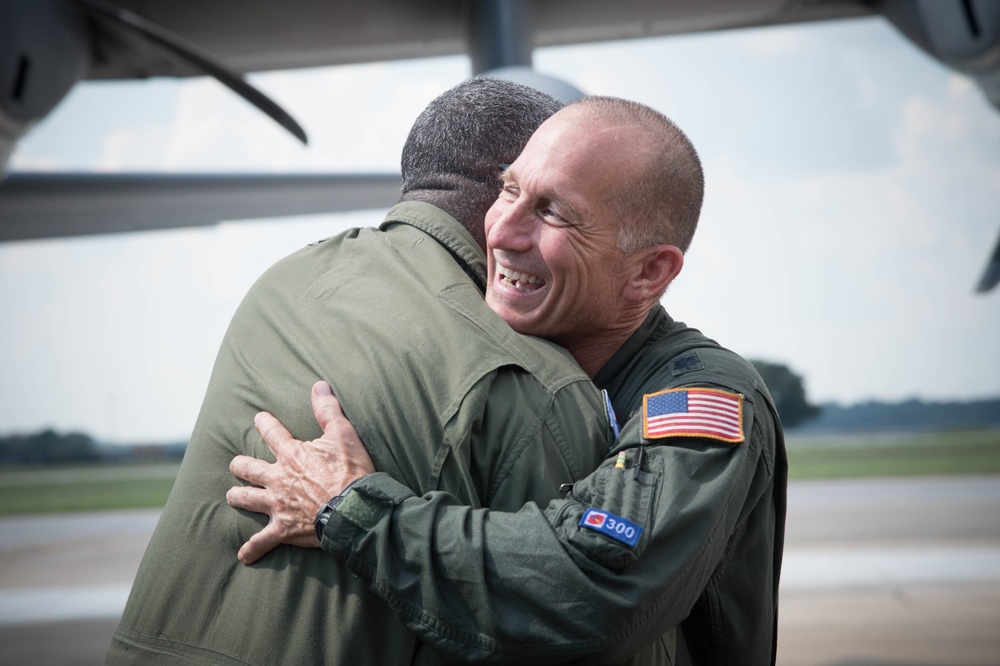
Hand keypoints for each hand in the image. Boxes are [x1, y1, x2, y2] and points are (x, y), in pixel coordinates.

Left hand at [226, 380, 375, 563]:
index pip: (271, 433)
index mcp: (292, 454)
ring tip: (233, 496)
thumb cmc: (351, 472)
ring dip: (239, 497)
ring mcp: (278, 504)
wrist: (355, 509)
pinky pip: (262, 541)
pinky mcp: (283, 528)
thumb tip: (319, 386)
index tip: (258, 418)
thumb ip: (328, 410)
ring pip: (247, 499)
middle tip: (237, 464)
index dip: (264, 423)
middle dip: (241, 465)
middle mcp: (278, 478)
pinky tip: (244, 555)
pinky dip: (253, 549)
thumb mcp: (343, 435)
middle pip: (248, 468)